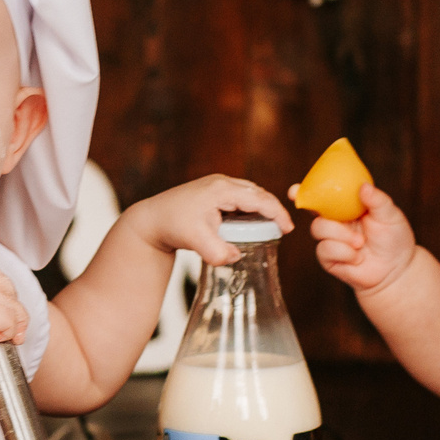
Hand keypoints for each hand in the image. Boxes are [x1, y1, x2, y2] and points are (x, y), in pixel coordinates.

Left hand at [122, 174, 296, 264]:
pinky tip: (250, 224)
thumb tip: (236, 257)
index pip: (258, 198)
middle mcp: (221, 183)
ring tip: (271, 228)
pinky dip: (249, 209)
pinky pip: (239, 197)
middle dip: (273, 210)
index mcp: (221, 189)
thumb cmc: (172, 226)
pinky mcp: (213, 191)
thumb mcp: (195, 241)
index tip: (288, 229)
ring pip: (249, 194)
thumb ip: (217, 252)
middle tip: (283, 230)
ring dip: (261, 208)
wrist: (151, 220)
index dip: (277, 213)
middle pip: (257, 193)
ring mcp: (216, 185)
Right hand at [312, 183, 418, 296]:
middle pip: (315, 212)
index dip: (305, 192)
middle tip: (344, 220)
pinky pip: (325, 250)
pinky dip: (343, 252)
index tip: (294, 190)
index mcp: (345, 207)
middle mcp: (335, 222)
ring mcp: (330, 240)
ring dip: (341, 235)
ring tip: (360, 243)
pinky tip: (356, 257)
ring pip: (318, 229)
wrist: (396, 270)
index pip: (322, 195)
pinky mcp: (329, 259)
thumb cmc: (394, 239)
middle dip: (322, 214)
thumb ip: (377, 200)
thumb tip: (363, 186)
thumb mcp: (390, 215)